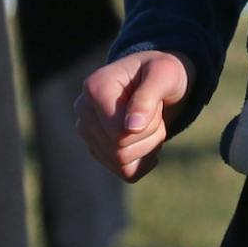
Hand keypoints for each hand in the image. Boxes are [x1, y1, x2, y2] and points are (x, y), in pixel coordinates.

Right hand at [76, 50, 191, 182]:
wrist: (158, 81)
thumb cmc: (162, 74)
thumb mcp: (164, 75)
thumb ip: (147, 97)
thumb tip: (130, 128)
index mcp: (94, 88)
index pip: (118, 133)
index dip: (148, 125)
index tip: (155, 102)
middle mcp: (83, 110)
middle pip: (119, 150)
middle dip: (150, 135)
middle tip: (155, 112)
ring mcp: (87, 132)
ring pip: (122, 163)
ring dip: (149, 146)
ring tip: (150, 122)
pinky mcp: (97, 149)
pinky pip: (125, 172)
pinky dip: (144, 160)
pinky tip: (147, 140)